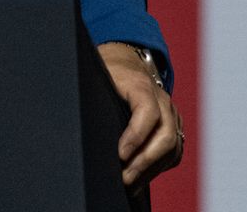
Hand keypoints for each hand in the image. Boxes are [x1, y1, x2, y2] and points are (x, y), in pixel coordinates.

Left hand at [97, 42, 183, 192]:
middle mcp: (162, 100)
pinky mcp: (175, 127)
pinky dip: (159, 168)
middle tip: (123, 178)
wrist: (128, 62)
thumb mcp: (96, 75)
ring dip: (151, 170)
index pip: (147, 111)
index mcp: (140, 85)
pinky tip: (141, 178)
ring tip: (130, 185)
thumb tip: (70, 121)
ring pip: (172, 148)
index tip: (119, 155)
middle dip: (144, 161)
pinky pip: (174, 152)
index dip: (136, 135)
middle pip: (166, 135)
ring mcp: (172, 114)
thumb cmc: (107, 72)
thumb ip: (91, 94)